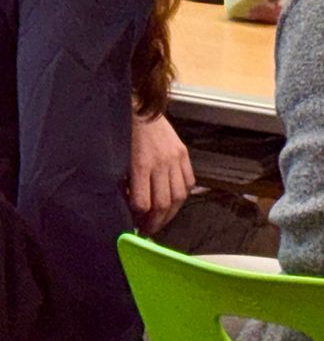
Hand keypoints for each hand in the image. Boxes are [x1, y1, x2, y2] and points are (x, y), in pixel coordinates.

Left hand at [128, 111, 194, 236]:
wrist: (140, 111)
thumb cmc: (123, 137)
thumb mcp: (117, 162)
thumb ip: (124, 185)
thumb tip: (129, 208)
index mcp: (140, 165)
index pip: (143, 203)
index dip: (139, 220)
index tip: (134, 227)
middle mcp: (161, 163)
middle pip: (163, 203)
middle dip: (156, 222)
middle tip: (148, 230)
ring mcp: (175, 158)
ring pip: (179, 195)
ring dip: (171, 213)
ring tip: (162, 219)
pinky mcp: (184, 153)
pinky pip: (189, 181)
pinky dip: (183, 195)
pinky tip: (174, 200)